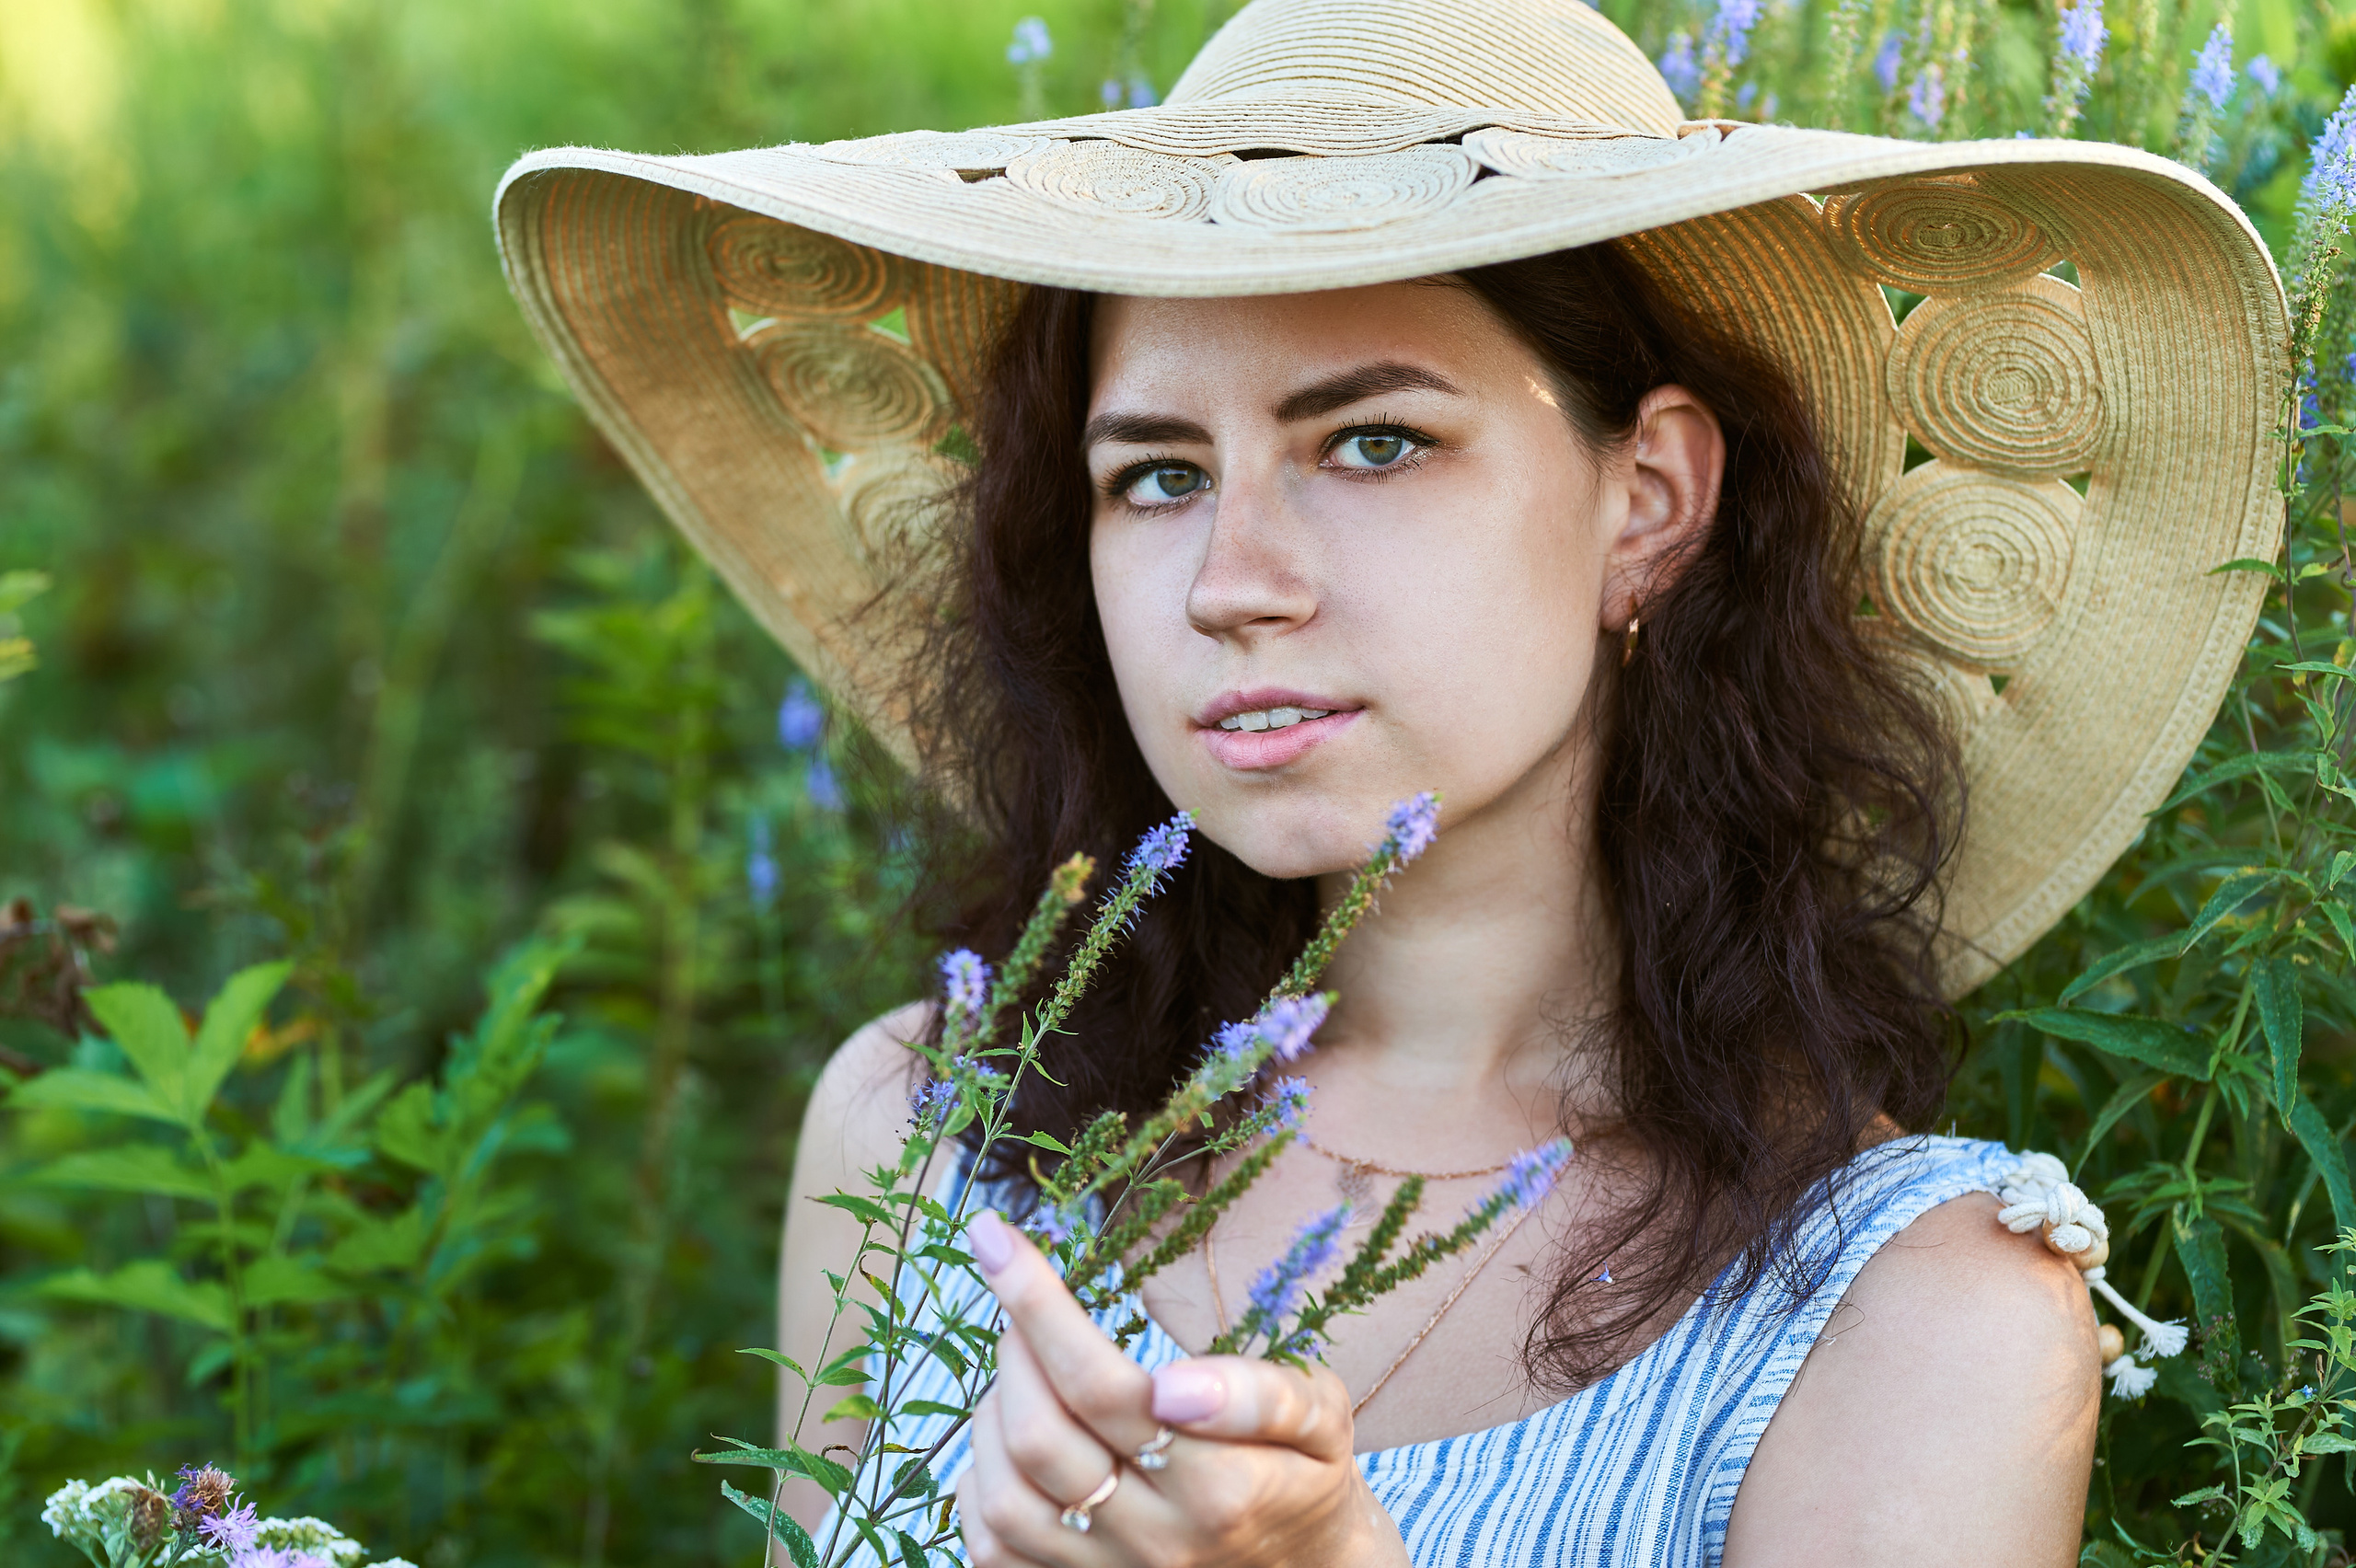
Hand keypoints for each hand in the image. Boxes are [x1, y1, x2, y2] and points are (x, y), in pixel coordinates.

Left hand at [955, 1210, 1409, 1567]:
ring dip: (993, 1413)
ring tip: (1024, 1369)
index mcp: (1220, 1486)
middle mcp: (1157, 1541)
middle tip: (1025, 1305)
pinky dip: (981, 1479)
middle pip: (1041, 1438)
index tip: (992, 1235)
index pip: (1101, 1385)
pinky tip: (1010, 1436)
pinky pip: (992, 1546)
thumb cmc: (1305, 1469)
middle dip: (1013, 1347)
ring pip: (1004, 1497)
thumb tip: (1174, 1385)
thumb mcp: (1321, 1417)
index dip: (1035, 1304)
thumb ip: (1265, 1395)